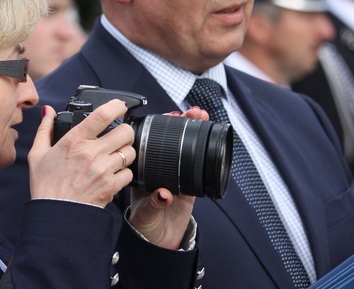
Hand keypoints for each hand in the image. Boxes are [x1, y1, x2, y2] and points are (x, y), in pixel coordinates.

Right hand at [29, 100, 135, 206]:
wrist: (54, 216)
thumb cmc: (46, 186)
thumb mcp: (38, 154)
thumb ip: (45, 129)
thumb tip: (48, 111)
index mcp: (75, 141)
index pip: (102, 115)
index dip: (116, 106)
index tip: (119, 105)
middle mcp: (92, 153)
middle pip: (125, 131)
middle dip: (125, 130)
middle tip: (119, 135)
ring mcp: (103, 170)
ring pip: (130, 151)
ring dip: (126, 151)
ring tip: (116, 155)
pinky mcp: (111, 186)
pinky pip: (129, 173)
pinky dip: (124, 172)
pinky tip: (113, 174)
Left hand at [127, 106, 208, 249]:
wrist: (157, 240)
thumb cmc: (144, 223)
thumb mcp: (145, 212)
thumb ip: (154, 204)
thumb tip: (164, 194)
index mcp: (144, 169)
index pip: (151, 140)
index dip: (160, 124)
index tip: (170, 114)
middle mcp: (159, 166)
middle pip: (171, 137)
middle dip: (182, 121)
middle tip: (192, 112)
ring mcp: (176, 172)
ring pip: (186, 145)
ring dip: (195, 129)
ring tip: (201, 116)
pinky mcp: (190, 183)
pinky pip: (198, 163)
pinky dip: (205, 150)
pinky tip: (210, 139)